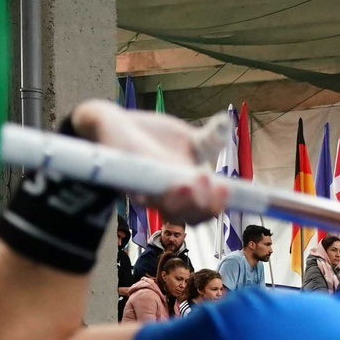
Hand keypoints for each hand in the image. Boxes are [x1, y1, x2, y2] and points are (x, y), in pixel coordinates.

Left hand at [68, 99, 230, 222]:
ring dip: (181, 201)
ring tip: (188, 183)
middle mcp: (167, 197)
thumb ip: (208, 138)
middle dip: (202, 205)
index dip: (218, 205)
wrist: (113, 122)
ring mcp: (147, 191)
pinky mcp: (126, 181)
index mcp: (187, 190)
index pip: (205, 211)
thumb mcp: (185, 137)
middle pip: (189, 218)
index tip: (226, 188)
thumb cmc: (150, 135)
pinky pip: (142, 195)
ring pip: (168, 211)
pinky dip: (157, 191)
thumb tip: (227, 122)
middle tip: (209, 180)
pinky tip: (168, 181)